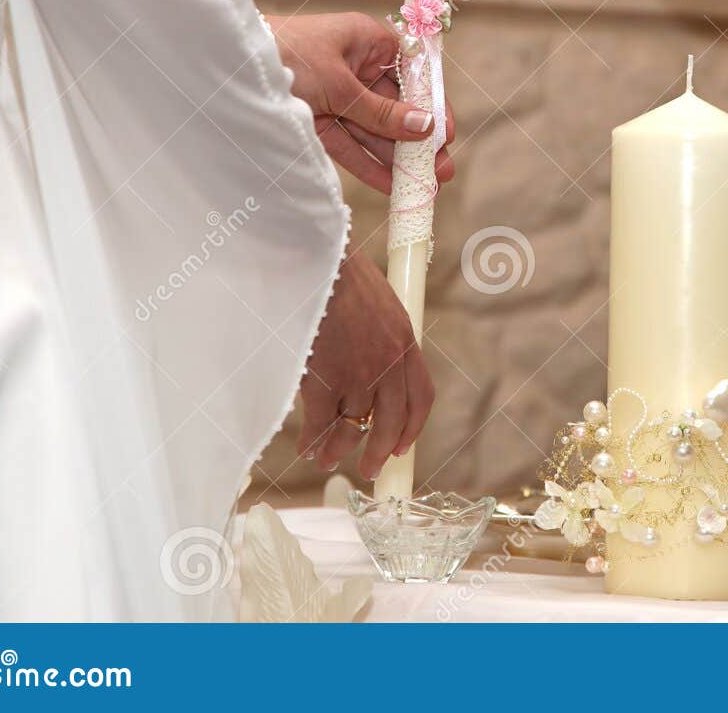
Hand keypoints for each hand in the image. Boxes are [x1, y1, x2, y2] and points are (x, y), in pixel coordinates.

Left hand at [265, 12, 454, 193]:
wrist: (228, 65)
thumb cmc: (285, 53)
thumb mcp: (340, 84)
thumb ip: (382, 113)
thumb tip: (424, 127)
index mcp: (368, 42)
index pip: (412, 75)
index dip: (431, 106)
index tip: (446, 134)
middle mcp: (356, 68)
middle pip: (396, 109)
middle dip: (417, 142)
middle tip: (441, 171)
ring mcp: (337, 96)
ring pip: (375, 131)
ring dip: (397, 159)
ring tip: (422, 186)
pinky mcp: (318, 120)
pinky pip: (350, 145)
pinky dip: (368, 165)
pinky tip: (391, 185)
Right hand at [297, 252, 434, 477]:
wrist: (315, 260)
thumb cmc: (339, 274)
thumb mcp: (378, 302)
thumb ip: (381, 334)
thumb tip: (371, 360)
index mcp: (405, 341)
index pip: (421, 396)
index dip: (412, 427)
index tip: (402, 445)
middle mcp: (389, 363)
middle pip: (392, 422)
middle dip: (380, 451)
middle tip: (370, 467)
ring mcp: (359, 374)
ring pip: (354, 428)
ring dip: (339, 449)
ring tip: (327, 460)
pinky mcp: (326, 380)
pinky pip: (321, 424)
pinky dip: (312, 440)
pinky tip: (306, 447)